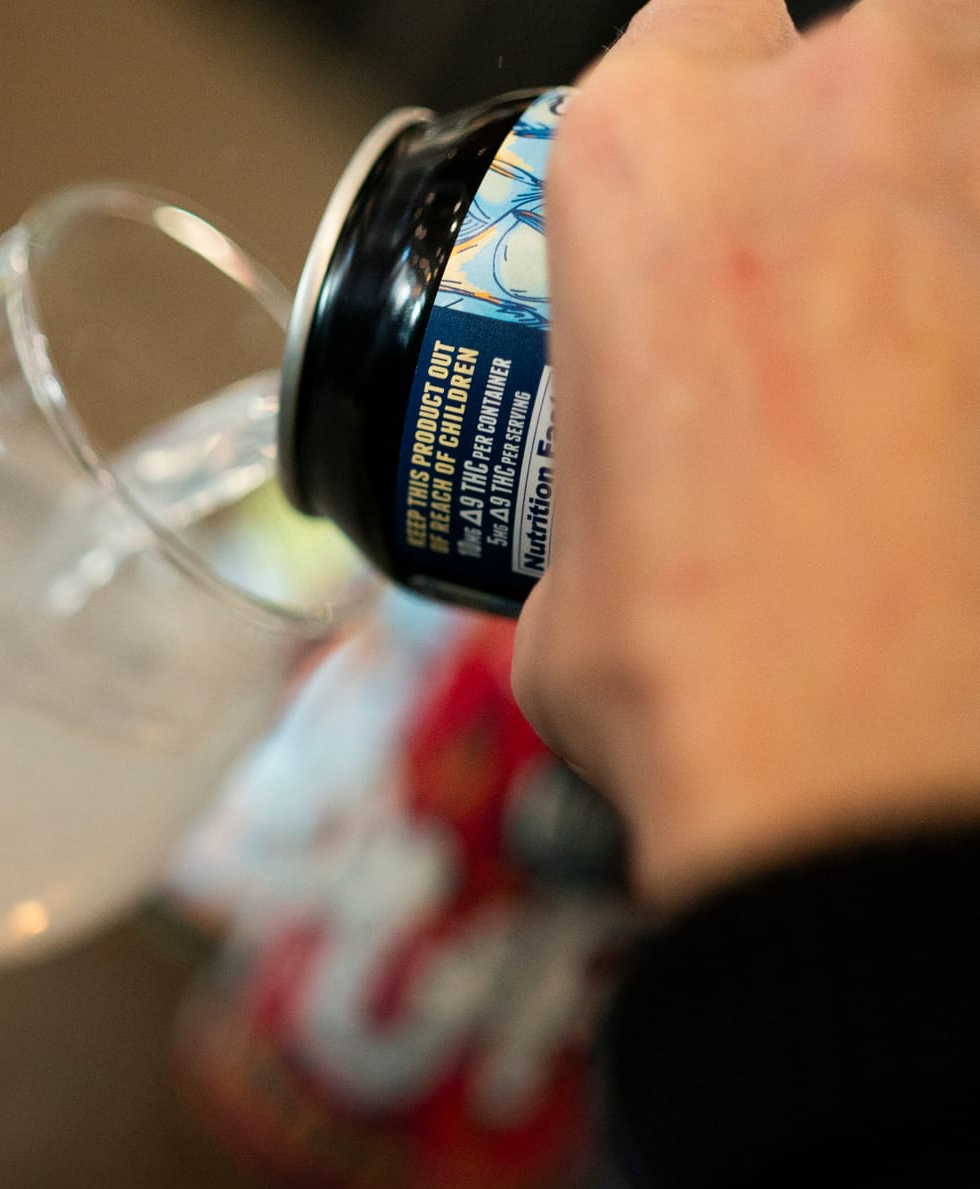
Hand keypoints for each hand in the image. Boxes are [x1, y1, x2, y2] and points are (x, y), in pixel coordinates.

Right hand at [513, 0, 979, 907]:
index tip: (725, 187)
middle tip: (855, 246)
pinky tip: (963, 412)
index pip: (690, 23)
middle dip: (868, 109)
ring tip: (930, 327)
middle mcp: (831, 120)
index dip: (708, 102)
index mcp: (647, 165)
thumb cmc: (702, 676)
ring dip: (955, 195)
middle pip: (879, 24)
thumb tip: (638, 501)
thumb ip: (607, 462)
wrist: (865, 791)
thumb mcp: (568, 559)